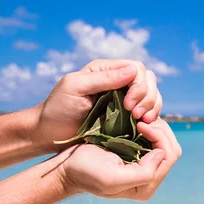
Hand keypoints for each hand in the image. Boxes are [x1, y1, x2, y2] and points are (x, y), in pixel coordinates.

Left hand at [32, 59, 162, 150]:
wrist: (51, 134)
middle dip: (147, 96)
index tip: (128, 105)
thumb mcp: (76, 87)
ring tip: (142, 121)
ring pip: (152, 95)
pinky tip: (144, 125)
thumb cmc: (58, 108)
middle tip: (136, 115)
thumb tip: (134, 70)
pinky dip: (151, 116)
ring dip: (152, 106)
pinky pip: (148, 111)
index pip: (137, 69)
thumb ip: (103, 78)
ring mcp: (124, 99)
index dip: (139, 85)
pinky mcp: (127, 116)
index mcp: (106, 70)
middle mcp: (118, 82)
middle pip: (148, 80)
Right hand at [57, 119, 181, 200]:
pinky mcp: (138, 154)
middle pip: (171, 149)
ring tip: (139, 118)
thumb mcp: (111, 178)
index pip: (168, 157)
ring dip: (156, 127)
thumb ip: (143, 173)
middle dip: (160, 130)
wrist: (68, 167)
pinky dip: (150, 127)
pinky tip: (137, 120)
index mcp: (146, 186)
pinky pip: (154, 138)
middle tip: (142, 119)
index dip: (159, 137)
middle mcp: (150, 178)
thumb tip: (161, 155)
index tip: (140, 124)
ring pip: (165, 141)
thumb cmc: (86, 172)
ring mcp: (145, 165)